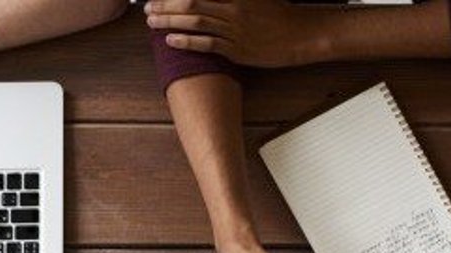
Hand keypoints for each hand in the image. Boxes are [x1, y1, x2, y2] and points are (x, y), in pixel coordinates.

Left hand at [147, 0, 325, 67]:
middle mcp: (233, 8)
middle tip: (148, 7)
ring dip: (170, 21)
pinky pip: (208, 44)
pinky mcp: (238, 50)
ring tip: (152, 22)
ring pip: (196, 22)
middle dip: (166, 5)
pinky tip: (171, 40)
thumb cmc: (280, 14)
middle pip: (191, 3)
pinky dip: (187, 42)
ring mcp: (235, 30)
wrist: (302, 36)